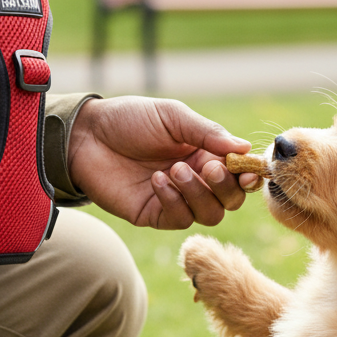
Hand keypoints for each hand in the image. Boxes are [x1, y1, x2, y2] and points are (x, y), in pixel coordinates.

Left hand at [66, 96, 257, 228]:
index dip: (249, 175)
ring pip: (209, 214)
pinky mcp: (154, 214)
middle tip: (207, 169)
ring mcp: (176, 199)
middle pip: (230, 199)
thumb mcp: (172, 117)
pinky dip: (174, 201)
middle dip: (225, 186)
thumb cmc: (130, 119)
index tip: (248, 172)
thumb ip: (208, 133)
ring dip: (198, 194)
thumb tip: (246, 148)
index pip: (239, 173)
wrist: (86, 135)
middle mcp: (195, 179)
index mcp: (204, 153)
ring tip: (174, 170)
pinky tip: (156, 180)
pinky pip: (179, 219)